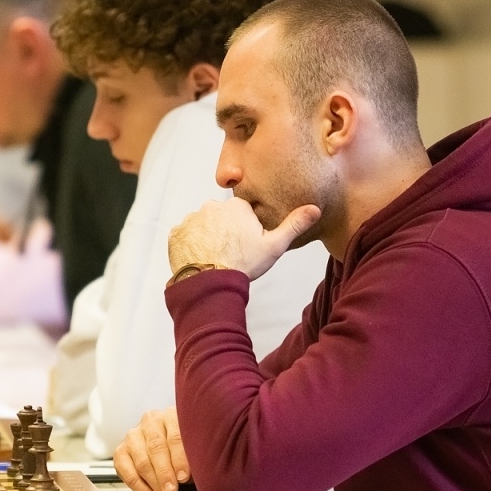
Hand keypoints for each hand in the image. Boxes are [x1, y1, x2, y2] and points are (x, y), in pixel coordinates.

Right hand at [113, 407, 190, 490]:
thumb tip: (192, 477)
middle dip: (165, 474)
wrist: (170, 443)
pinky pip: (126, 472)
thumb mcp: (196, 446)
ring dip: (154, 484)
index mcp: (171, 415)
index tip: (184, 477)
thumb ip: (196, 457)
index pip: (175, 436)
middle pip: (156, 448)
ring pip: (142, 462)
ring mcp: (133, 435)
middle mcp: (150, 421)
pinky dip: (141, 488)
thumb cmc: (187, 446)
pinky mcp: (121, 451)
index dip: (179, 459)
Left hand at [168, 198, 321, 280]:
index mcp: (236, 206)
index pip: (242, 213)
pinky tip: (199, 259)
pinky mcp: (176, 232)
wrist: (210, 283)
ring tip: (214, 258)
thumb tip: (315, 208)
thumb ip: (294, 225)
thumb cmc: (244, 265)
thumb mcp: (274, 246)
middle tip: (230, 253)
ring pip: (202, 226)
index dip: (245, 230)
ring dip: (206, 238)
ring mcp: (191, 219)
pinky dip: (190, 245)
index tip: (245, 245)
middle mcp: (212, 206)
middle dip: (224, 231)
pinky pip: (185, 236)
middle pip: (221, 218)